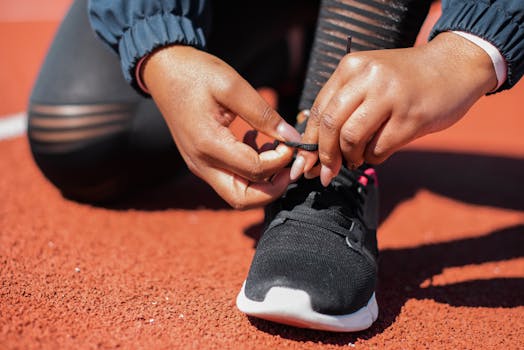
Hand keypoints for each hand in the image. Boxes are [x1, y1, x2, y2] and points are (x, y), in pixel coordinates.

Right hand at [142, 46, 300, 208]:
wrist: (163, 71)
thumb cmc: (195, 73)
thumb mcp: (233, 85)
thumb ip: (264, 115)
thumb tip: (293, 138)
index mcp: (209, 144)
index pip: (255, 170)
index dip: (280, 160)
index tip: (291, 141)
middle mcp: (202, 163)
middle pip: (243, 199)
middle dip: (273, 189)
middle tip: (288, 166)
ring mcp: (199, 165)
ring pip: (237, 194)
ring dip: (261, 183)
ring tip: (274, 151)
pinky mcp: (201, 162)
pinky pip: (230, 180)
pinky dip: (249, 173)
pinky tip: (255, 144)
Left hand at [291, 32, 497, 185]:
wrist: (456, 66)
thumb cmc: (405, 79)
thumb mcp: (370, 78)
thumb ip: (344, 104)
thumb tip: (315, 147)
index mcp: (351, 67)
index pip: (318, 109)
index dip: (308, 142)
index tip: (303, 164)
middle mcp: (368, 78)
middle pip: (330, 125)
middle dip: (323, 156)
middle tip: (325, 173)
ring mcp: (391, 97)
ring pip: (351, 138)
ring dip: (350, 158)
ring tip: (357, 159)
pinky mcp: (411, 118)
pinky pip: (379, 149)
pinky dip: (373, 158)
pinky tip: (379, 152)